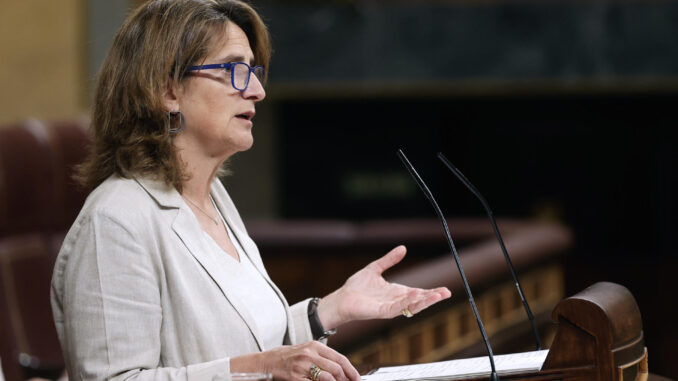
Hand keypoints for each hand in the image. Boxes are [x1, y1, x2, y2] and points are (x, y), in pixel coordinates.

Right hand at [232, 341, 360, 380]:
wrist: (264, 363)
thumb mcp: (305, 351)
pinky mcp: (296, 378)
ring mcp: (302, 367)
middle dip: (347, 379)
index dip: (351, 370)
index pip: (339, 358)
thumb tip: (339, 368)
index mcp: (314, 346)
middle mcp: (309, 354)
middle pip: (336, 369)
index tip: (357, 378)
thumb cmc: (285, 357)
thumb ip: (321, 357)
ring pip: (328, 377)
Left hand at [318, 245, 450, 328]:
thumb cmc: (356, 287)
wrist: (341, 298)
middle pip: (419, 301)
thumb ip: (389, 260)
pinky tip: (415, 294)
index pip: (418, 293)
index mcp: (397, 292)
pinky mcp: (381, 311)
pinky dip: (406, 302)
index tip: (445, 290)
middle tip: (447, 293)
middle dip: (433, 298)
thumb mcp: (375, 268)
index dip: (431, 292)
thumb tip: (403, 248)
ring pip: (411, 306)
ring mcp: (390, 307)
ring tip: (437, 295)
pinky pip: (396, 308)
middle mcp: (396, 301)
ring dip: (424, 301)